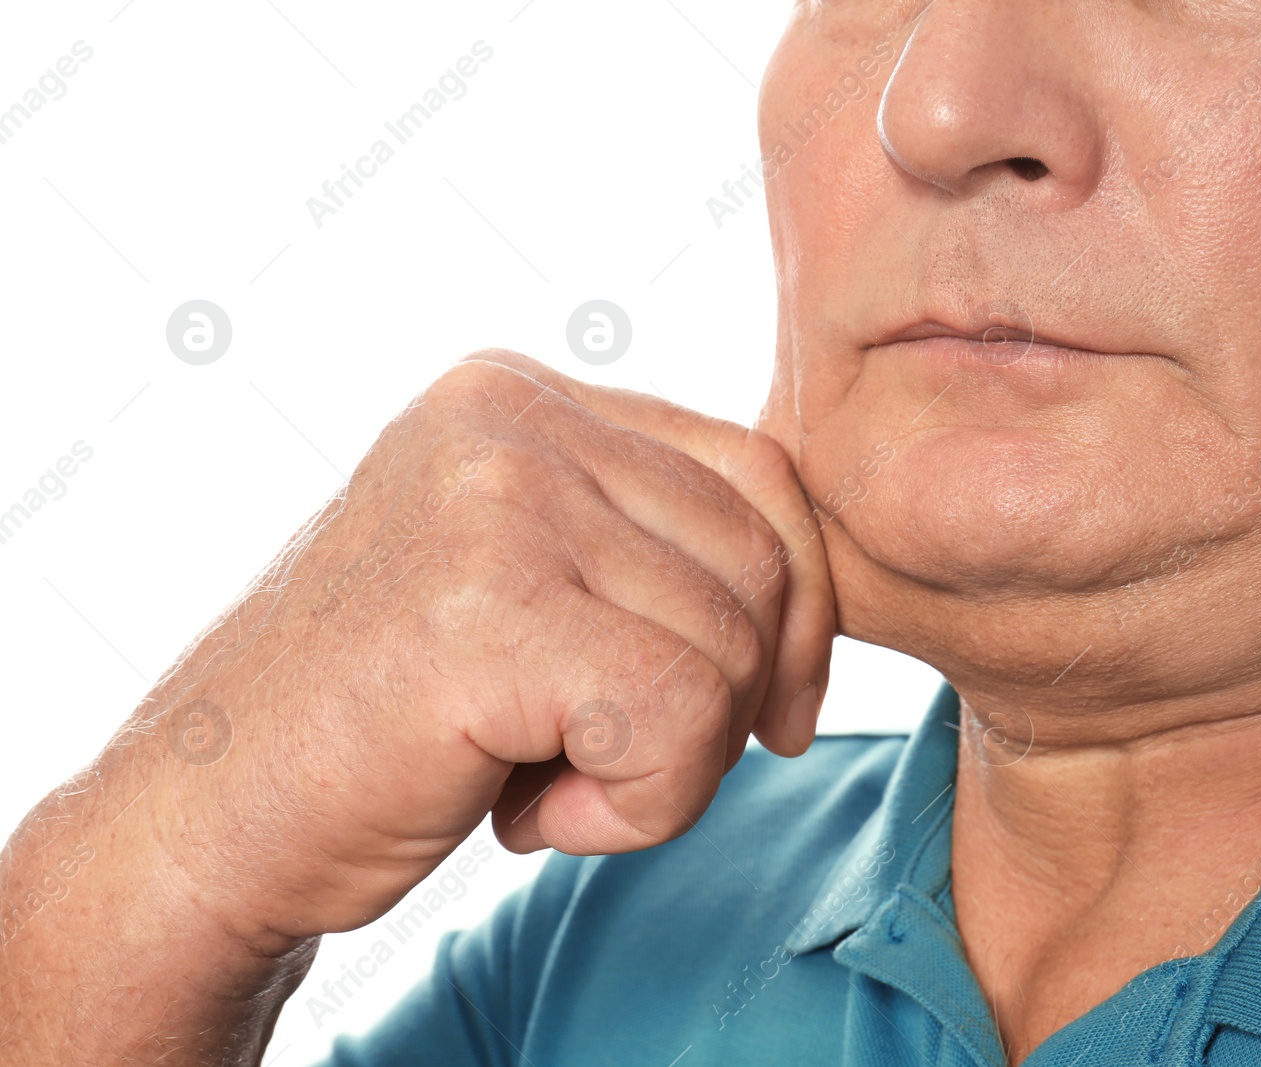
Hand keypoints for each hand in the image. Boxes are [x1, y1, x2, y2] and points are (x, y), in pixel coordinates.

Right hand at [140, 350, 834, 945]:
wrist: (205, 818)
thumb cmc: (382, 719)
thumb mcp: (521, 585)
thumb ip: (638, 546)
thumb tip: (810, 604)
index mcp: (517, 394)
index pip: (755, 471)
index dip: (797, 607)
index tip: (772, 714)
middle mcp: (507, 417)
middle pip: (759, 556)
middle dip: (736, 696)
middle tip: (616, 765)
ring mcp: (495, 500)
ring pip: (730, 647)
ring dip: (673, 764)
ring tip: (549, 784)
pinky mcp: (488, 608)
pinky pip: (681, 714)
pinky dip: (644, 806)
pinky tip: (531, 816)